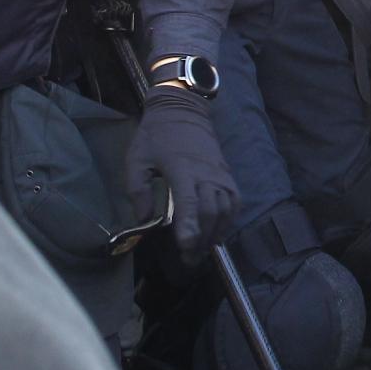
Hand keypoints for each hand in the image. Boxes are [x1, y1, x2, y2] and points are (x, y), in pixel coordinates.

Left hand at [125, 85, 238, 264]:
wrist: (182, 109)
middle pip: (211, 212)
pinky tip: (218, 233)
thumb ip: (137, 191)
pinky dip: (229, 220)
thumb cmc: (156, 136)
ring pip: (225, 210)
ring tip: (203, 250)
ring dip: (216, 233)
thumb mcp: (136, 160)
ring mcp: (220, 174)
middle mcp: (206, 173)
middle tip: (189, 259)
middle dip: (202, 239)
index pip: (190, 203)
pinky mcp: (227, 174)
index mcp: (182, 169)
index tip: (186, 247)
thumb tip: (143, 220)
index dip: (190, 227)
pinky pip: (234, 201)